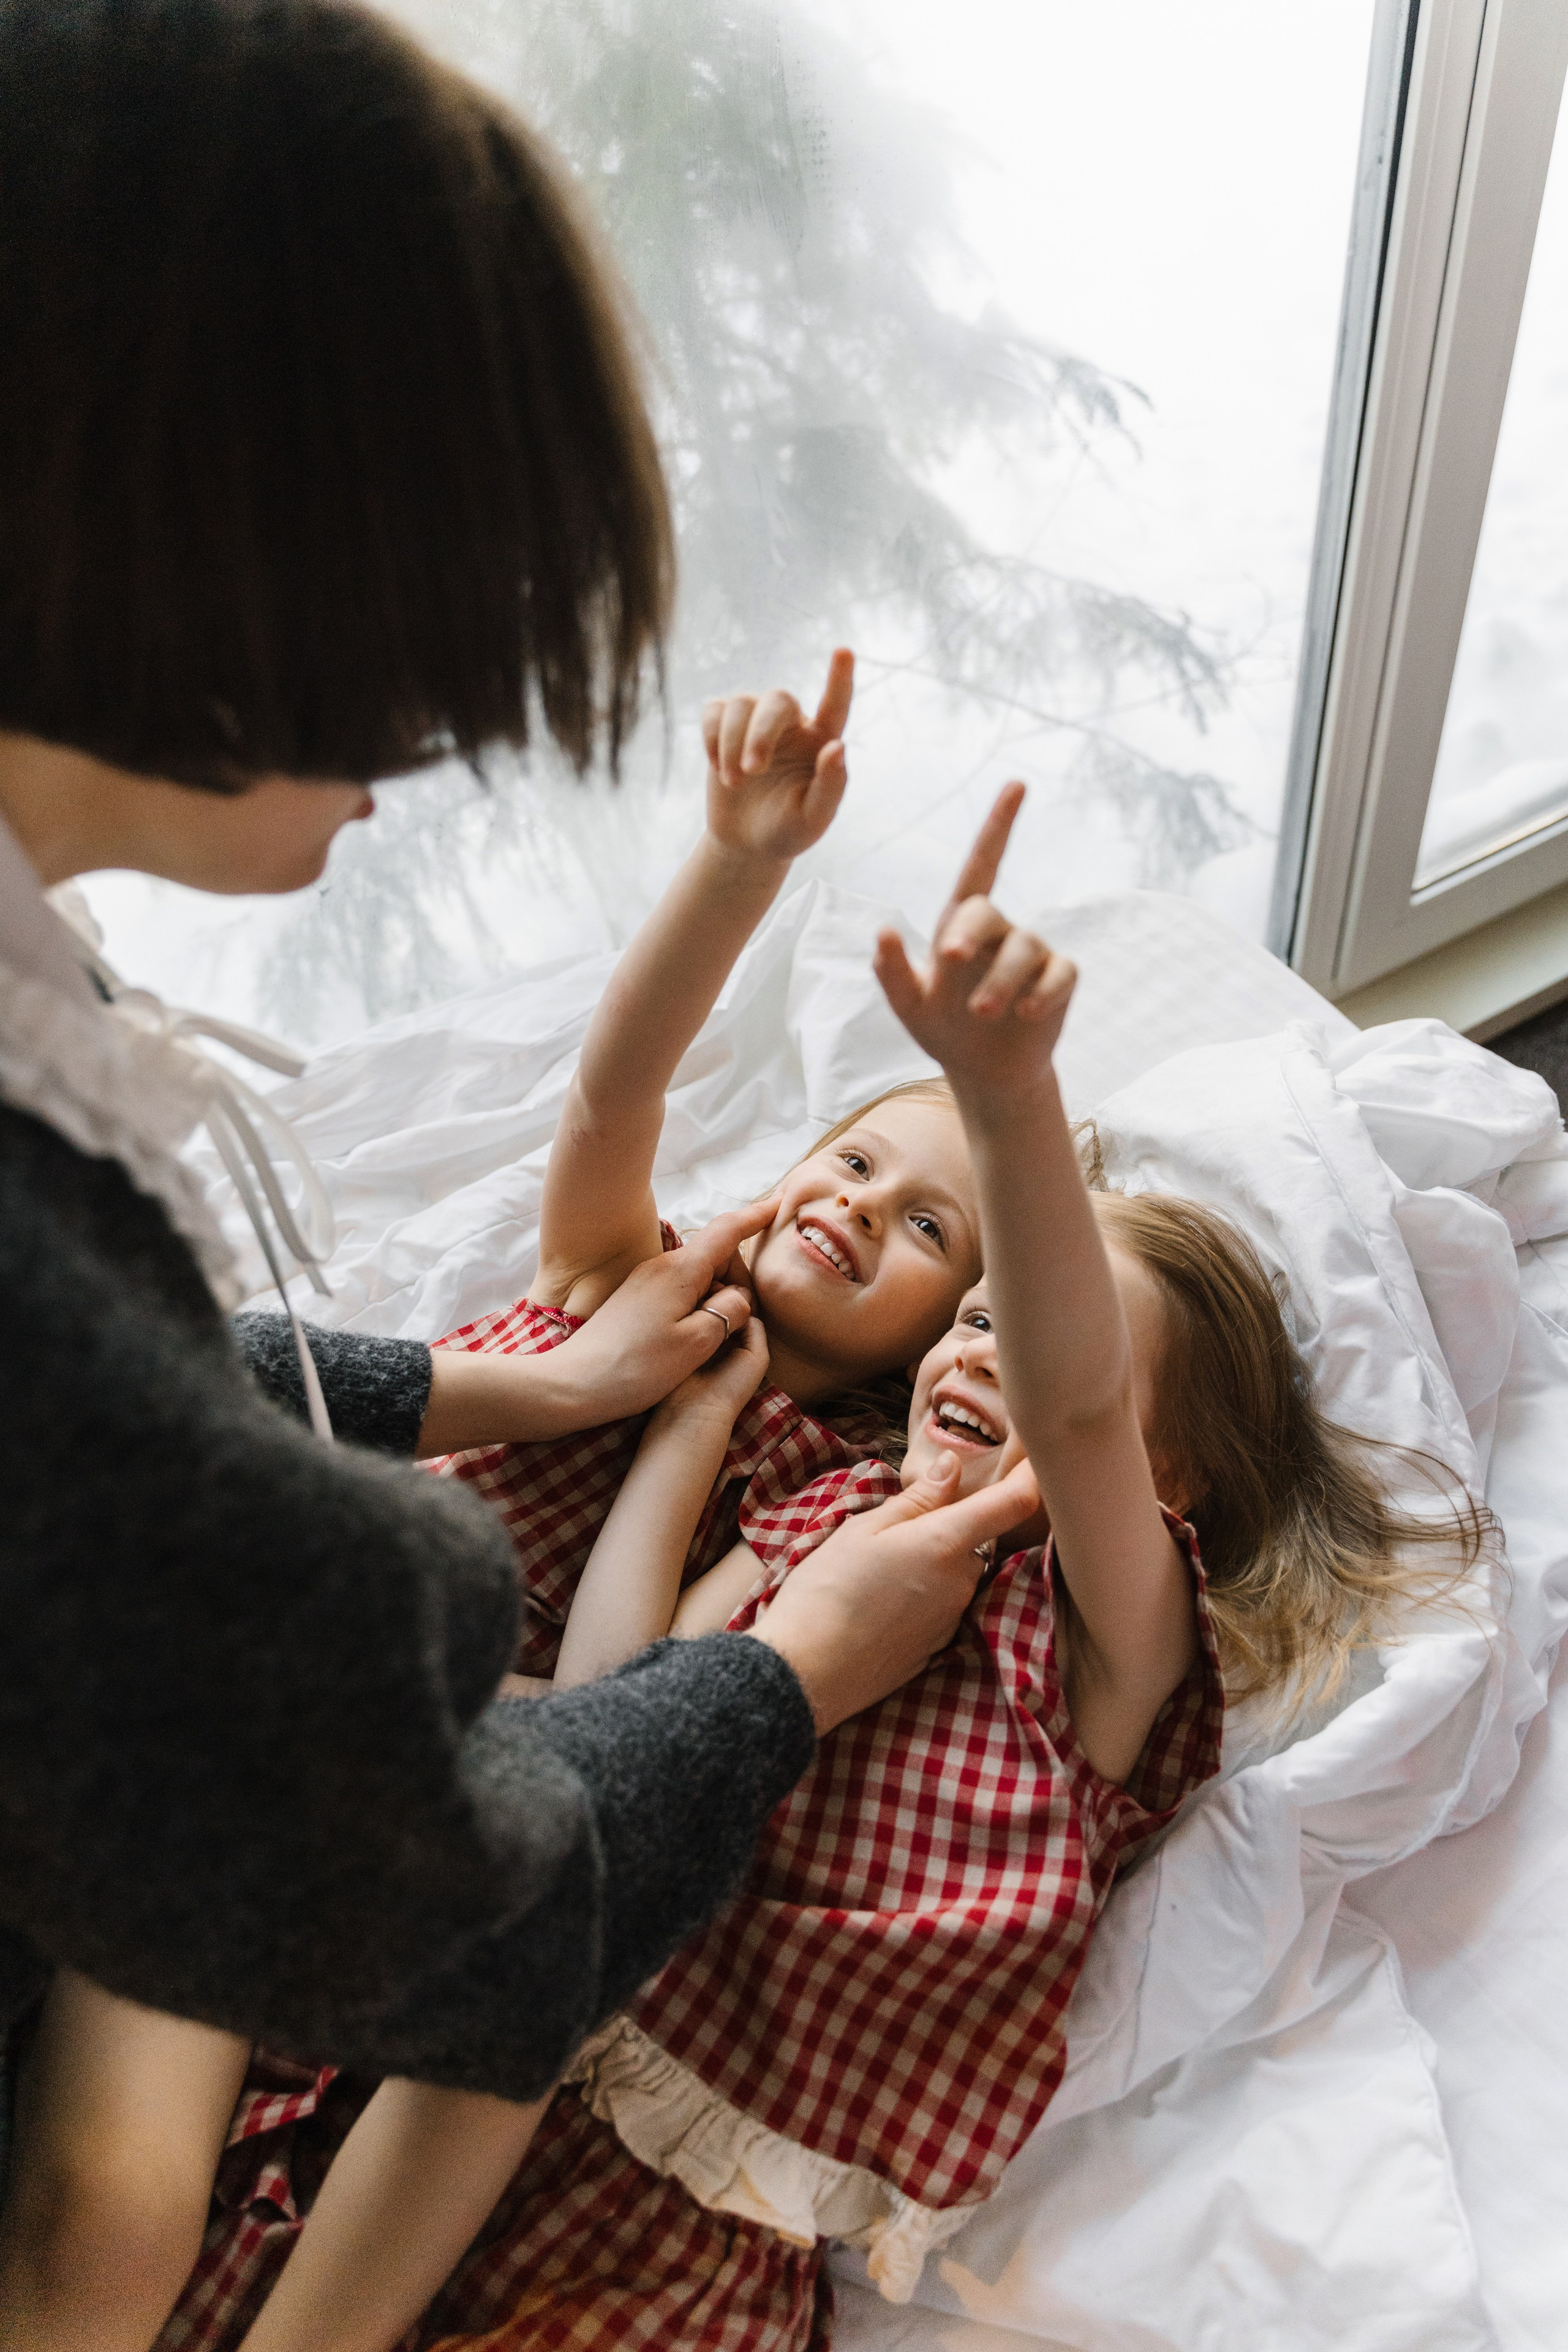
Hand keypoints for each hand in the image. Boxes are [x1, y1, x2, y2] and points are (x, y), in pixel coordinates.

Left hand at [553, 1201, 775, 1425]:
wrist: (573, 1384)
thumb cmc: (636, 1367)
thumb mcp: (696, 1343)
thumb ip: (728, 1312)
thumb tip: (739, 1297)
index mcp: (681, 1270)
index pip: (727, 1230)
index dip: (756, 1216)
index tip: (779, 1204)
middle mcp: (662, 1266)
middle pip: (715, 1255)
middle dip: (737, 1278)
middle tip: (740, 1322)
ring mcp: (646, 1281)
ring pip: (698, 1276)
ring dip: (716, 1297)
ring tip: (713, 1338)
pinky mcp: (636, 1300)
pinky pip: (680, 1290)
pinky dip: (697, 1304)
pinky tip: (692, 1337)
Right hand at [701, 648, 852, 864]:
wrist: (747, 843)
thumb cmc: (789, 830)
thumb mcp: (814, 818)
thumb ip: (831, 786)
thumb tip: (837, 746)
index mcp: (821, 741)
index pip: (834, 705)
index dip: (839, 679)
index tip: (844, 651)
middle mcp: (791, 724)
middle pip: (777, 699)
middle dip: (760, 733)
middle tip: (753, 772)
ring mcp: (755, 722)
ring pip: (741, 703)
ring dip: (732, 743)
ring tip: (734, 783)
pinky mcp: (723, 727)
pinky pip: (713, 711)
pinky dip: (711, 739)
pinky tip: (718, 768)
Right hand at [750, 1451, 1040, 1732]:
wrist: (807, 1672)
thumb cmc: (827, 1590)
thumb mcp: (865, 1530)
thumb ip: (917, 1499)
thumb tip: (953, 1468)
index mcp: (946, 1543)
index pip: (1012, 1503)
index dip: (1032, 1475)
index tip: (1037, 1455)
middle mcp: (962, 1582)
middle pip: (973, 1539)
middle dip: (946, 1526)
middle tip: (893, 1527)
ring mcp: (952, 1618)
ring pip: (954, 1572)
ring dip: (928, 1561)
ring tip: (874, 1570)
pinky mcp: (938, 1646)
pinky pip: (939, 1604)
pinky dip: (918, 1594)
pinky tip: (876, 1602)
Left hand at [873, 785, 1075, 1095]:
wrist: (984, 1072)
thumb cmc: (943, 1030)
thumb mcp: (909, 1008)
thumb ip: (892, 973)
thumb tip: (881, 931)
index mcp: (960, 924)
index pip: (981, 865)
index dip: (999, 826)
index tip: (1017, 785)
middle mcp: (999, 930)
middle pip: (988, 911)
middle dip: (971, 933)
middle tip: (951, 960)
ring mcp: (1033, 954)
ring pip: (1024, 947)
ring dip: (1000, 981)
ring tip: (980, 1013)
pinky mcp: (1059, 981)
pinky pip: (1060, 973)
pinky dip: (1044, 991)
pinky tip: (1028, 1012)